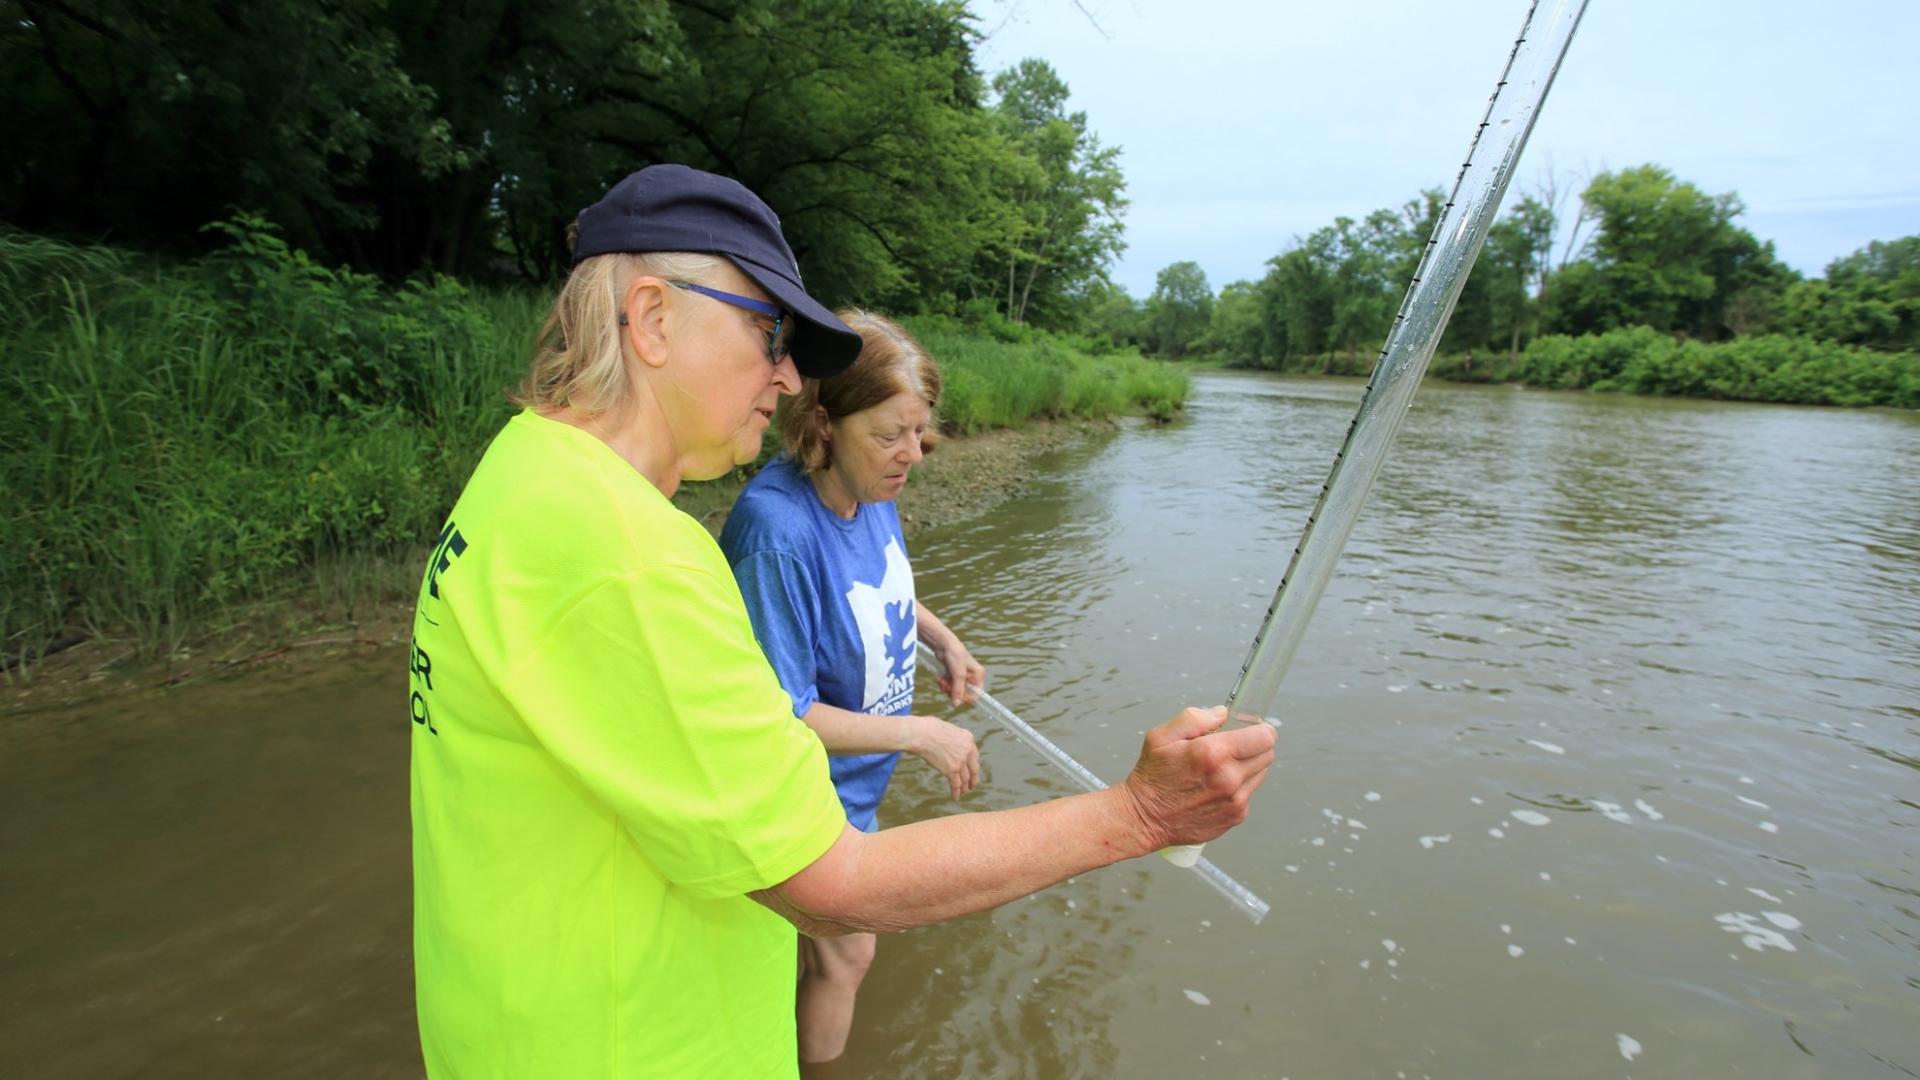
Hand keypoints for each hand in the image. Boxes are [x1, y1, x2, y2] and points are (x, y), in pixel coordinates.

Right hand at [906, 716, 980, 799]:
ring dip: (965, 787)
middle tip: (972, 784)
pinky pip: (956, 784)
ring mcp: (961, 761)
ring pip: (966, 779)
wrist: (922, 734)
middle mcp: (968, 750)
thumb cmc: (929, 729)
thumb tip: (950, 745)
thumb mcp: (949, 729)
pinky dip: (956, 792)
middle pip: (974, 769)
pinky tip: (955, 796)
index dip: (973, 765)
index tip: (972, 770)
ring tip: (964, 792)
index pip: (975, 755)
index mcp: (968, 738)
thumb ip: (954, 739)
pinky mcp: (952, 770)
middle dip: (973, 778)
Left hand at [933, 640, 984, 706]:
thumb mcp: (958, 674)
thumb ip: (958, 690)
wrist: (943, 644)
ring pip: (955, 691)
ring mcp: (962, 676)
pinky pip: (949, 685)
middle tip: (945, 685)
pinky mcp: (953, 675)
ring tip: (940, 680)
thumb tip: (956, 705)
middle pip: (964, 693)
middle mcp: (972, 677)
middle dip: (953, 691)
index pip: (976, 694)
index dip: (966, 697)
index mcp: (978, 675)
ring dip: (946, 687)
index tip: (956, 696)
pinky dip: (943, 683)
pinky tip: (939, 678)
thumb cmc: (955, 654)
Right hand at [1117, 707, 1275, 849]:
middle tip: (1232, 747)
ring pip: (1261, 774)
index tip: (1250, 729)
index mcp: (1213, 753)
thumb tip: (1222, 714)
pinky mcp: (1236, 816)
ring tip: (1221, 768)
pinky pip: (1249, 793)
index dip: (1260, 729)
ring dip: (1248, 767)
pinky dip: (1239, 787)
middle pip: (1268, 754)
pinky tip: (1215, 787)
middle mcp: (1229, 778)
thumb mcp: (1162, 736)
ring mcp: (1235, 800)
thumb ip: (1195, 717)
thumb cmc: (1153, 776)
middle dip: (1255, 746)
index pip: (1265, 737)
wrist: (1145, 818)